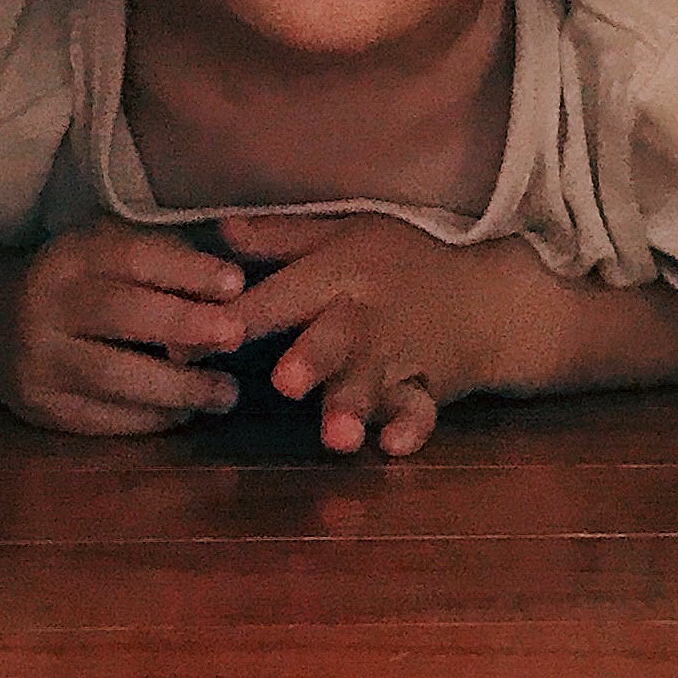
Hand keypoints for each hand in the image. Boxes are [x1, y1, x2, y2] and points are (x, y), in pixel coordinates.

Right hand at [0, 219, 249, 436]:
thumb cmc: (72, 281)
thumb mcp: (104, 249)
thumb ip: (163, 258)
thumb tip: (236, 283)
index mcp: (68, 255)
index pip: (131, 257)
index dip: (186, 270)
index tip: (236, 284)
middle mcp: (45, 304)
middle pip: (120, 315)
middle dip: (184, 327)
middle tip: (237, 336)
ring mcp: (37, 360)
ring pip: (113, 377)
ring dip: (178, 387)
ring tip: (226, 394)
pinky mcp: (39, 407)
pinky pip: (103, 418)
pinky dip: (151, 418)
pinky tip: (184, 412)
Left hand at [212, 211, 520, 456]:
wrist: (489, 297)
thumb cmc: (404, 262)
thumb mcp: (346, 232)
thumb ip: (281, 238)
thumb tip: (220, 230)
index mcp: (339, 271)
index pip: (279, 297)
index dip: (237, 321)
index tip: (188, 344)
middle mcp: (366, 314)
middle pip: (336, 336)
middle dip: (312, 359)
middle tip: (285, 383)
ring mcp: (399, 355)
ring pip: (375, 382)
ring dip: (355, 406)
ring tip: (338, 438)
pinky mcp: (428, 390)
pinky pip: (421, 411)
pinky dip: (411, 428)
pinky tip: (394, 447)